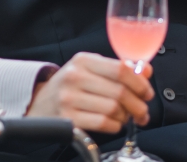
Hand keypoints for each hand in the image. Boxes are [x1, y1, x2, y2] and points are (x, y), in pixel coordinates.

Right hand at [25, 52, 154, 133]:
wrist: (39, 102)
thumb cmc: (70, 85)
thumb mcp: (91, 69)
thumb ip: (119, 68)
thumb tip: (146, 70)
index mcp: (84, 60)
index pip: (121, 70)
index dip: (140, 83)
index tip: (147, 93)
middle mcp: (75, 76)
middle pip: (120, 92)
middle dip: (138, 105)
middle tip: (142, 112)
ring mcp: (69, 98)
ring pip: (113, 109)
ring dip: (126, 117)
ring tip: (126, 117)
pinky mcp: (68, 118)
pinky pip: (103, 123)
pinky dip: (115, 126)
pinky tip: (114, 123)